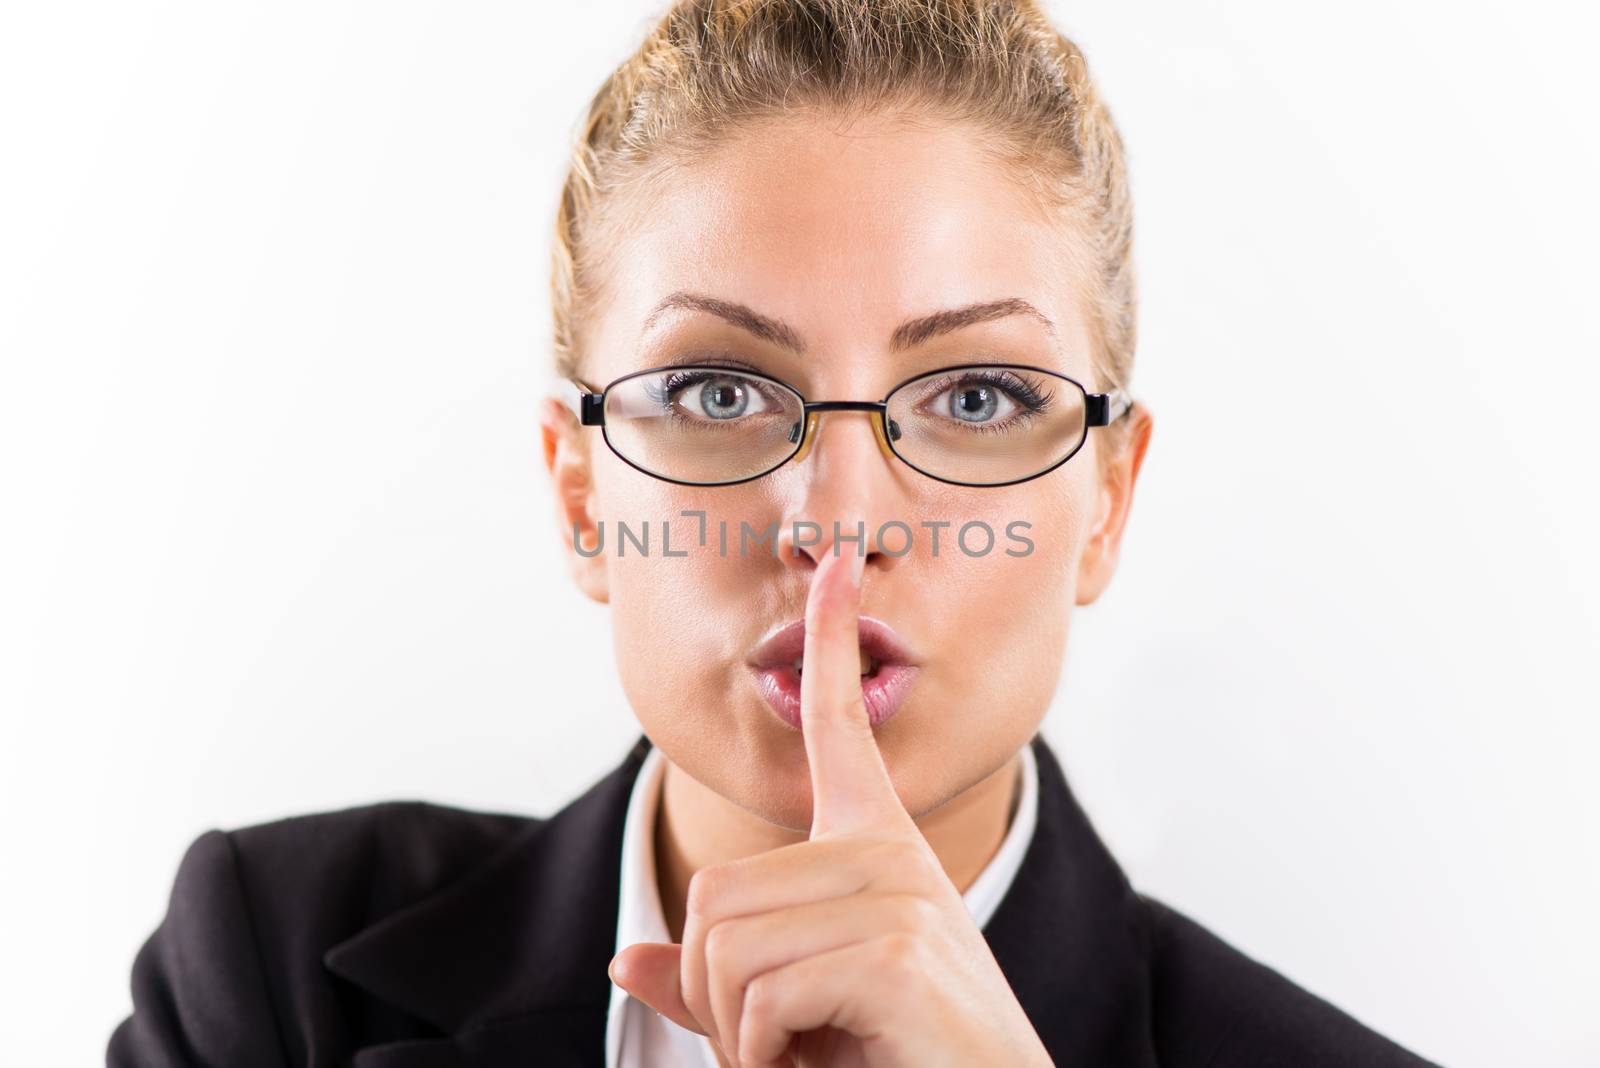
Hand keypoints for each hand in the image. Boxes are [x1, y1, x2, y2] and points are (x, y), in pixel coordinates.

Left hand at [609, 549, 1053, 1067]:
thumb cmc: (890, 1057)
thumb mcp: (790, 1013)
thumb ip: (713, 982)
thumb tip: (622, 959)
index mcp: (876, 849)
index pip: (842, 726)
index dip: (832, 642)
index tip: (833, 565)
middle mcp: (890, 854)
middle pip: (717, 893)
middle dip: (715, 992)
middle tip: (777, 1043)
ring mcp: (899, 894)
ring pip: (726, 947)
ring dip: (737, 1032)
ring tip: (801, 1056)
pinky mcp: (896, 948)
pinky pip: (758, 994)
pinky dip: (760, 1054)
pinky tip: (818, 1064)